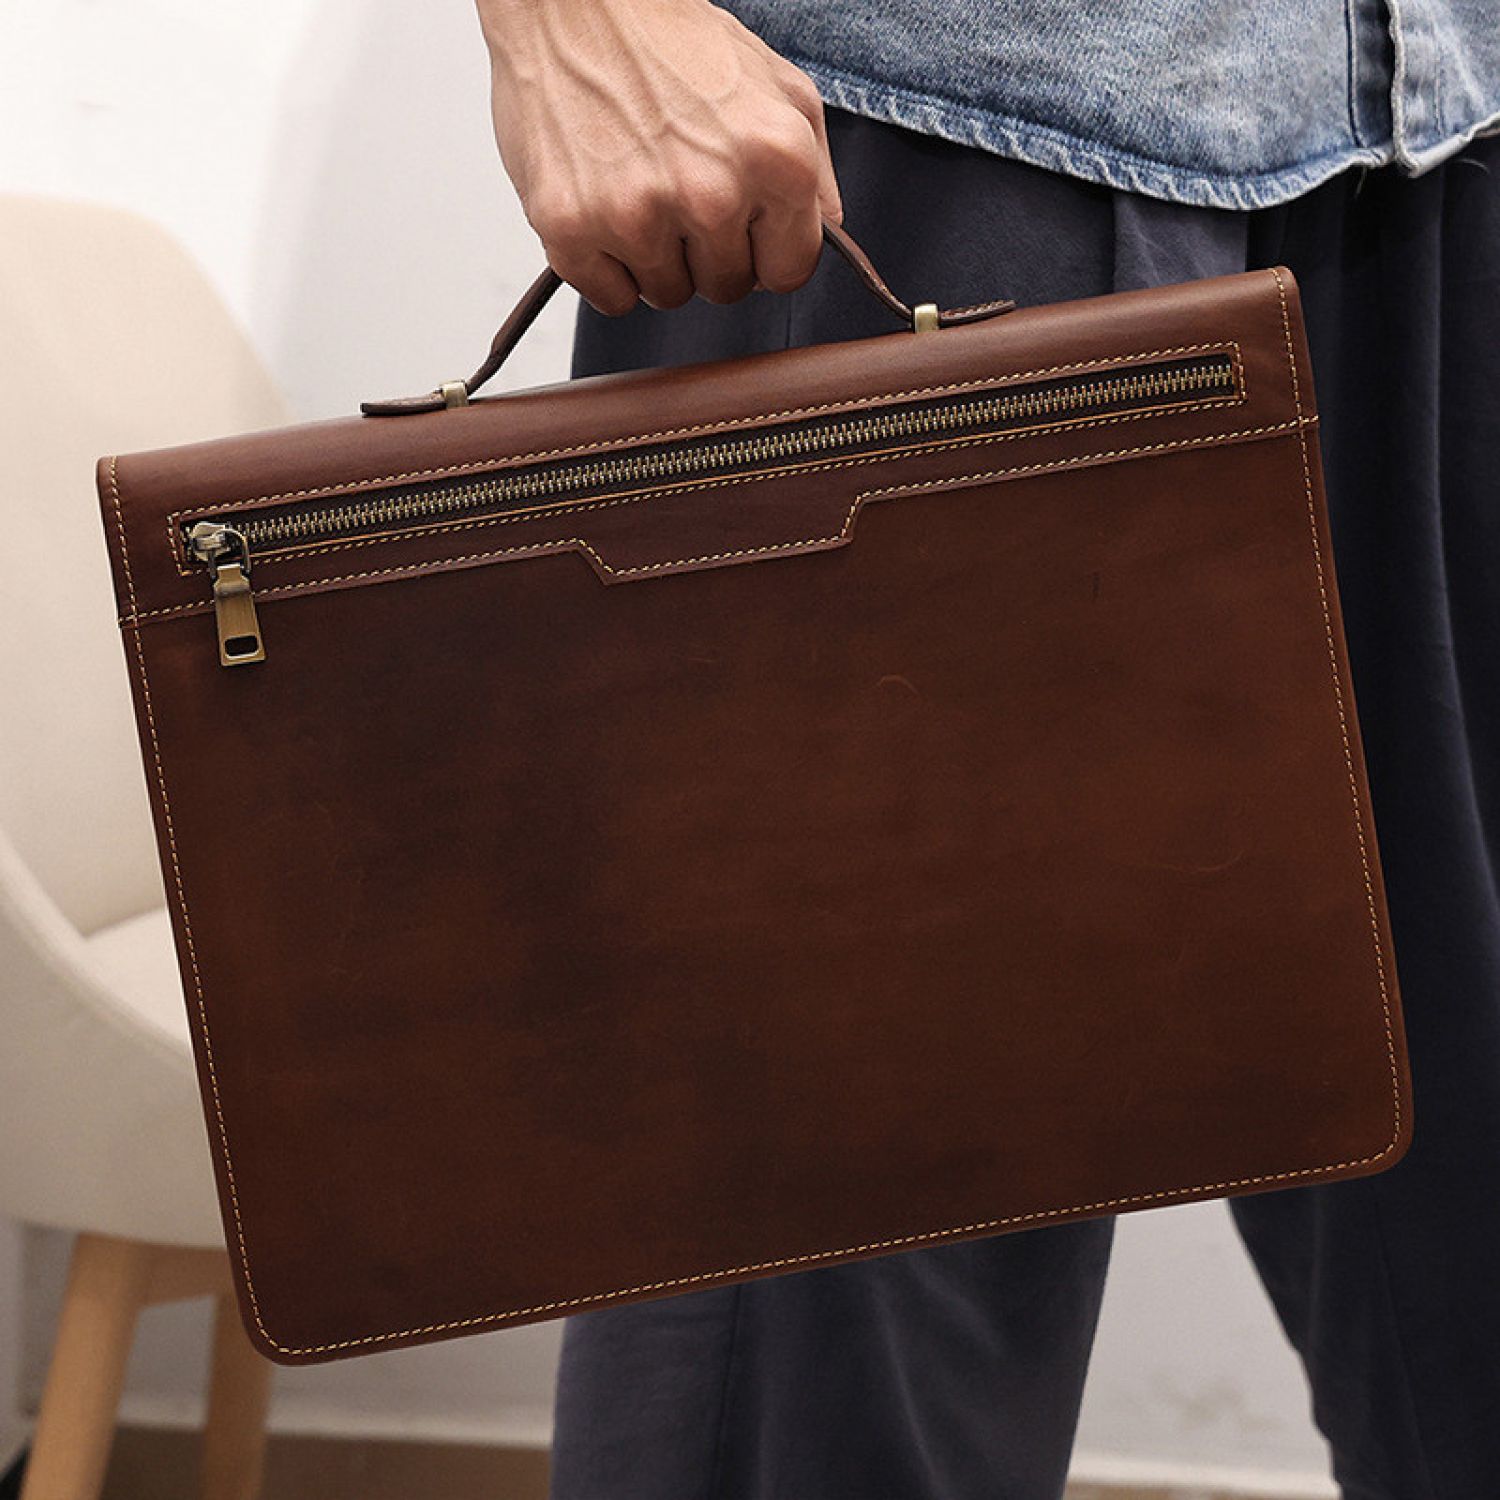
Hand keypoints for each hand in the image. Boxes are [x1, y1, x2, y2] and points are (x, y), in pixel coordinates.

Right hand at [477, 0, 842, 314]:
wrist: (572, 1)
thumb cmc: (674, 42)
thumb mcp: (779, 88)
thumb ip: (815, 171)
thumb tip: (826, 236)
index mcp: (776, 160)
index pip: (788, 272)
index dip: (765, 252)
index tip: (743, 225)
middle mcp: (711, 193)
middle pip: (726, 288)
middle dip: (709, 252)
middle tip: (680, 188)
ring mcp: (638, 215)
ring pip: (668, 294)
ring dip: (658, 258)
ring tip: (641, 188)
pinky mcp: (571, 229)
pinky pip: (611, 298)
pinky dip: (608, 267)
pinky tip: (604, 207)